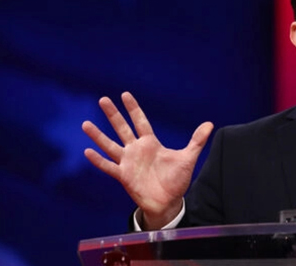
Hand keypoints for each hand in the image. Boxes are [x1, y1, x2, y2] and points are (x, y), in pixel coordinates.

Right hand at [82, 92, 212, 229]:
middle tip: (103, 99)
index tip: (125, 94)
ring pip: (110, 145)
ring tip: (85, 124)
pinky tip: (88, 151)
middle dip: (113, 114)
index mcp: (151, 143)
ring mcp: (128, 163)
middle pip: (122, 128)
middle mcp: (137, 150)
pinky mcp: (124, 176)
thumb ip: (197, 141)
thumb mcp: (188, 158)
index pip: (140, 121)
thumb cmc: (176, 180)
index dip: (133, 108)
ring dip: (98, 136)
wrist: (168, 202)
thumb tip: (210, 124)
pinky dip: (98, 160)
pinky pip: (109, 167)